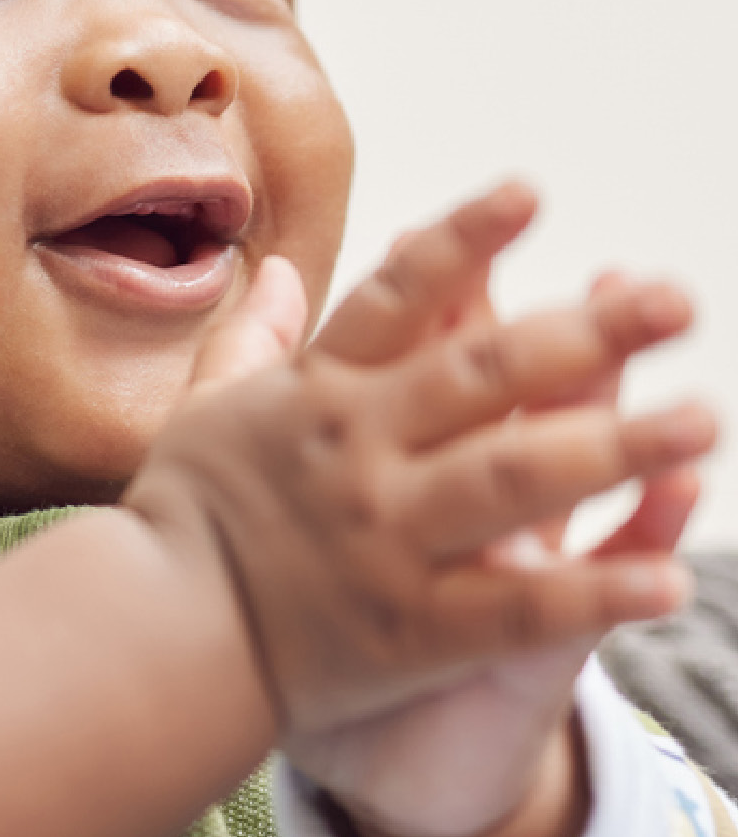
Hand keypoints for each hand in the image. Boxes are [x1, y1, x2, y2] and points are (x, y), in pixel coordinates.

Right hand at [126, 183, 715, 750]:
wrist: (153, 644)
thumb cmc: (179, 522)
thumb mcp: (203, 413)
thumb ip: (251, 339)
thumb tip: (282, 267)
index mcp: (317, 397)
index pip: (398, 301)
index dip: (464, 242)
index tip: (529, 191)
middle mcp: (360, 455)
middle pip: (483, 378)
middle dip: (582, 335)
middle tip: (672, 299)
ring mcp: (390, 541)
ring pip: (515, 482)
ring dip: (614, 447)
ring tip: (701, 416)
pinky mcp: (412, 630)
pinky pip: (516, 608)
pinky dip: (593, 592)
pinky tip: (671, 580)